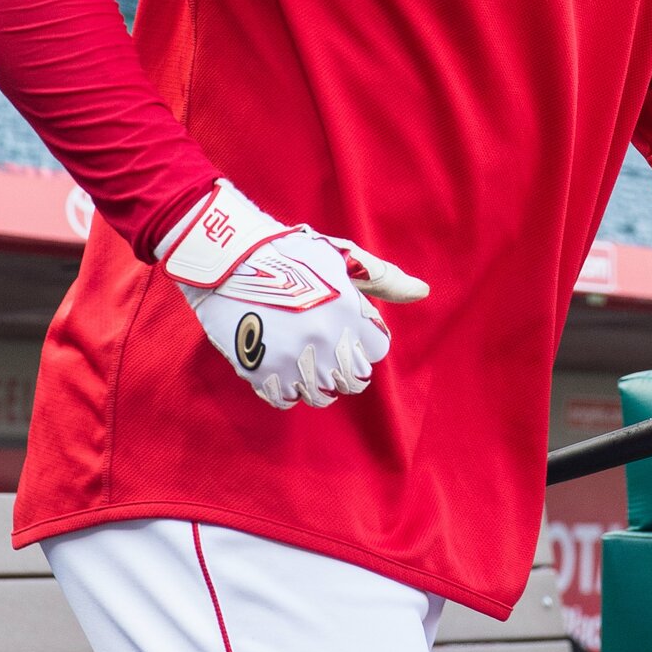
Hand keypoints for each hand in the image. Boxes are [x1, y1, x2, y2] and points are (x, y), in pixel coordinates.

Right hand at [159, 180, 427, 410]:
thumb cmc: (291, 252)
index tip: (348, 328)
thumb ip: (385, 280)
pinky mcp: (259, 372)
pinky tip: (282, 365)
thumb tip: (423, 292)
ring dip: (317, 380)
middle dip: (345, 366)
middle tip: (328, 346)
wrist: (229, 257)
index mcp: (348, 312)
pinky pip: (285, 399)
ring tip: (305, 357)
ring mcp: (290, 360)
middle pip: (353, 380)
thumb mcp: (342, 258)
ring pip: (320, 395)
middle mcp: (324, 341)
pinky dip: (287, 388)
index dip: (364, 340)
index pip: (376, 351)